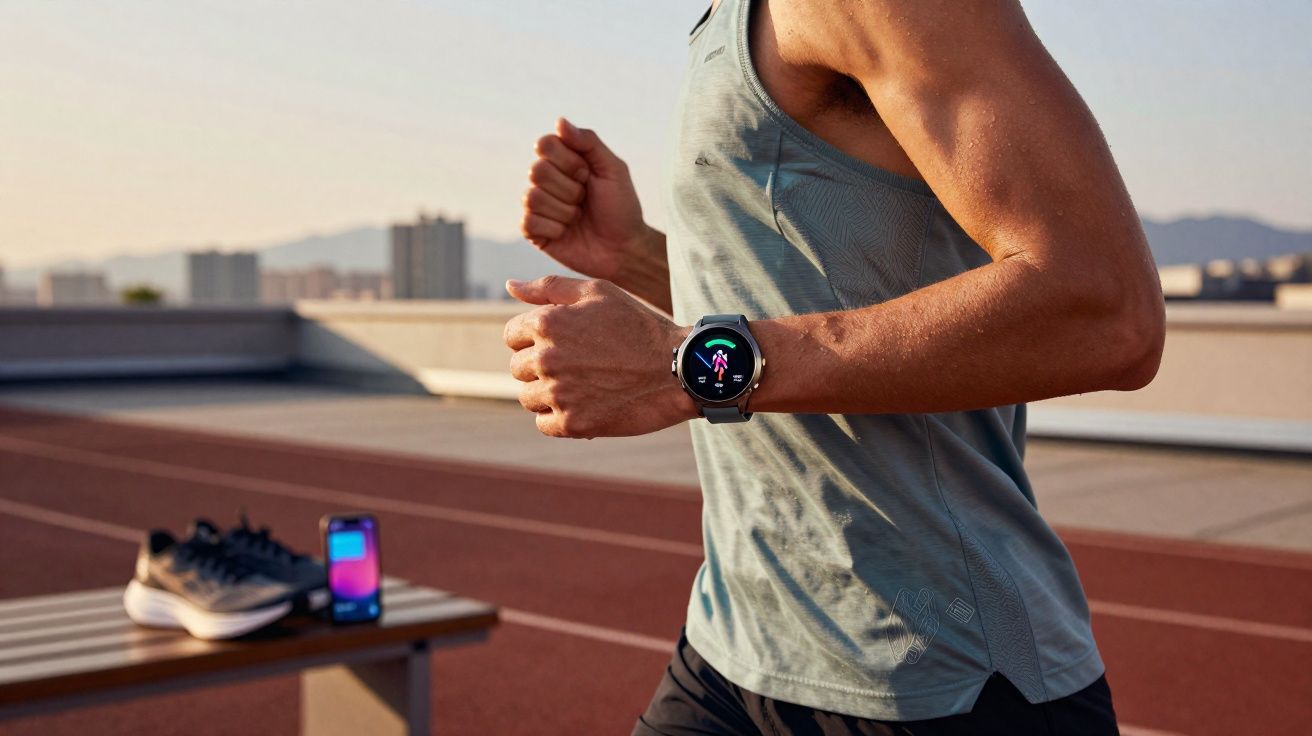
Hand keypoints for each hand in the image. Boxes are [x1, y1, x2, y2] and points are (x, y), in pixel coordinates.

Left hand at [503, 276, 695, 437]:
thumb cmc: (638, 326)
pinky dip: (560, 418)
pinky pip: (544, 424)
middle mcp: (547, 358)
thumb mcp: (598, 292)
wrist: (678, 369)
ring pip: (528, 397)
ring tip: (582, 384)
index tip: (563, 342)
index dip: (535, 337)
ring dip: (548, 393)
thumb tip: (510, 285)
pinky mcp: (573, 424)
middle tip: (579, 364)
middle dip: (541, 365)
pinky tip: (585, 404)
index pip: (512, 335)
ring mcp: (559, 394)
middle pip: (518, 367)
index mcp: (547, 323)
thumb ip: (549, 287)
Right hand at [520, 119, 654, 282]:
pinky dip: (554, 228)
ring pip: (532, 197)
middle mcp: (546, 180)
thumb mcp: (613, 169)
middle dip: (570, 189)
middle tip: (585, 199)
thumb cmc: (621, 208)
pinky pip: (528, 222)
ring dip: (564, 211)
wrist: (624, 248)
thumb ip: (589, 142)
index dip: (568, 161)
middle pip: (536, 171)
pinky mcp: (533, 231)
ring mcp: (538, 205)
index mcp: (563, 160)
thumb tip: (560, 121)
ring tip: (579, 217)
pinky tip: (566, 232)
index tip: (588, 175)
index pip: (545, 145)